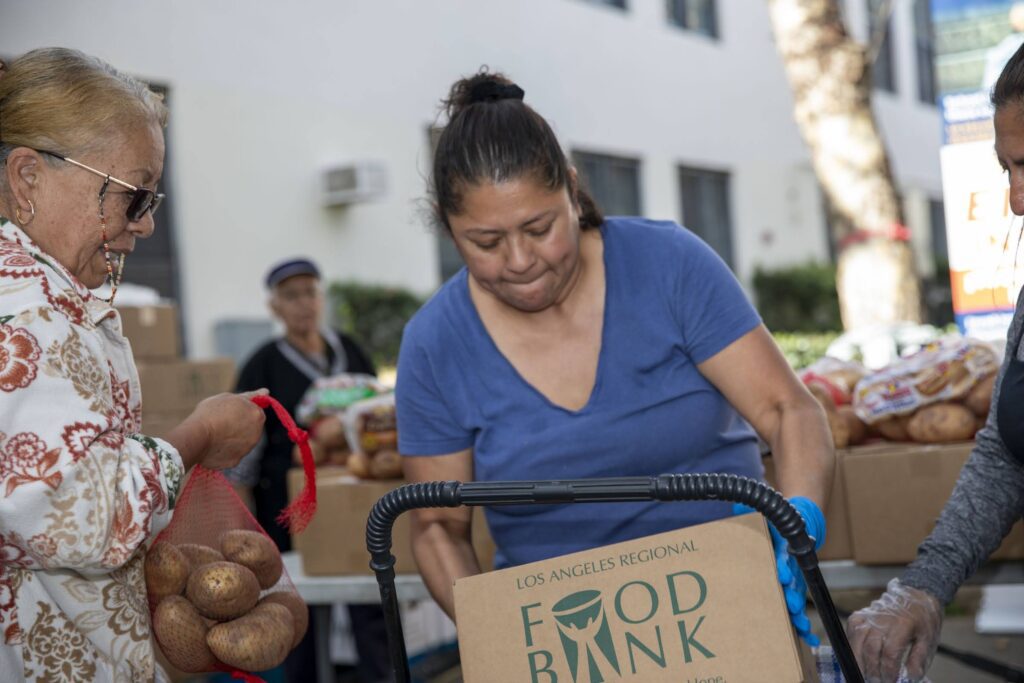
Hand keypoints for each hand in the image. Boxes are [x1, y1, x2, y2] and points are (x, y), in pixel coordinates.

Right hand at [190, 389, 267, 469]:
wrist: (197, 435)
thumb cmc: (212, 412)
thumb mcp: (229, 397)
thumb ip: (250, 396)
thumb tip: (266, 391)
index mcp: (257, 416)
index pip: (254, 411)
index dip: (242, 410)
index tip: (229, 411)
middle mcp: (257, 434)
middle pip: (250, 428)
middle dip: (239, 425)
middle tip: (221, 422)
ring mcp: (247, 449)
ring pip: (241, 442)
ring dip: (232, 438)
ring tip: (215, 433)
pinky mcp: (235, 461)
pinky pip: (230, 454)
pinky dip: (223, 451)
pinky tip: (212, 445)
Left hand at [733, 496, 825, 646]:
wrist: (799, 522)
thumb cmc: (772, 522)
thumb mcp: (761, 515)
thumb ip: (749, 512)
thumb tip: (738, 507)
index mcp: (781, 547)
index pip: (782, 556)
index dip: (782, 565)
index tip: (782, 575)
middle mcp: (790, 565)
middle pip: (793, 581)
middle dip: (792, 595)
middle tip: (791, 605)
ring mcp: (794, 578)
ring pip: (798, 598)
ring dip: (799, 613)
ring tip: (802, 627)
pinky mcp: (794, 589)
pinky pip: (799, 609)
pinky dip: (803, 624)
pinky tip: (810, 640)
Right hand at [847, 579, 942, 682]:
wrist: (915, 595)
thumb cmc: (923, 621)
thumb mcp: (928, 641)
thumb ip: (918, 660)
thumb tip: (909, 677)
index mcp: (902, 625)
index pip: (890, 653)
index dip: (888, 671)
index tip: (891, 681)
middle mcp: (882, 619)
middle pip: (871, 649)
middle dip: (873, 670)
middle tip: (878, 681)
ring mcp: (868, 616)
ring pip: (856, 642)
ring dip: (859, 662)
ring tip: (866, 674)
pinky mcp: (859, 616)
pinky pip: (850, 634)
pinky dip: (852, 648)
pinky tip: (858, 658)